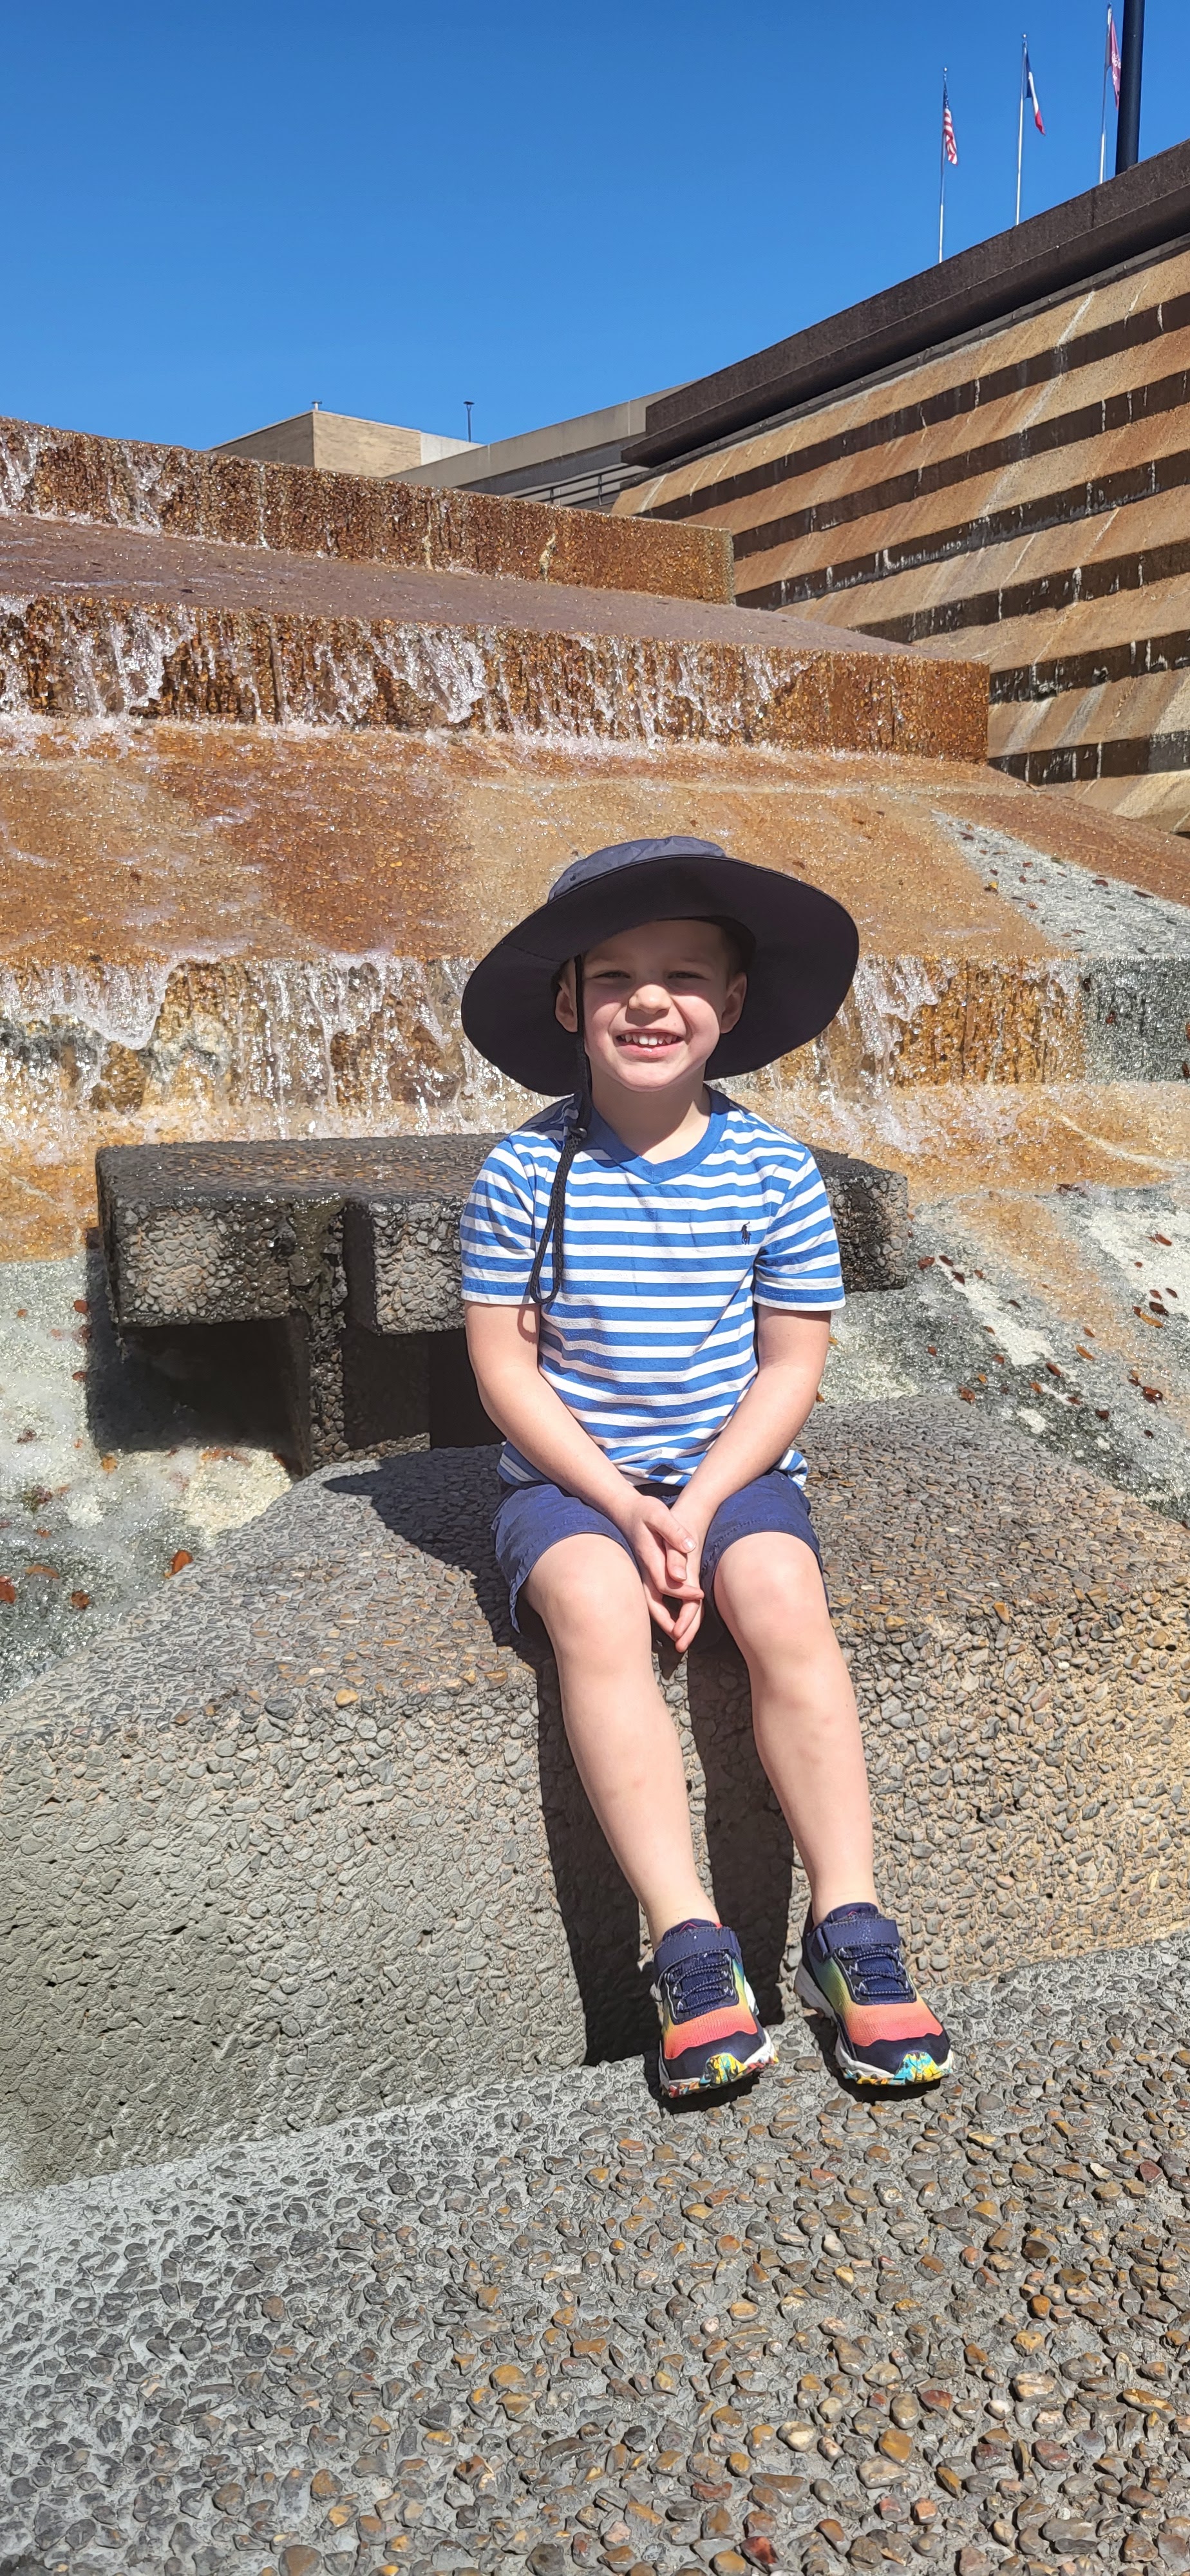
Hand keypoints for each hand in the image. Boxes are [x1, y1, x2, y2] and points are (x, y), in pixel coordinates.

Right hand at [620, 1491, 705, 1650]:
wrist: (624, 1509)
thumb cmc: (644, 1510)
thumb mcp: (659, 1514)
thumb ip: (673, 1531)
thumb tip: (689, 1548)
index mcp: (649, 1557)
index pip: (666, 1583)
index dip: (683, 1592)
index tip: (700, 1596)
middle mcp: (643, 1569)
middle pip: (653, 1602)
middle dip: (668, 1620)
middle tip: (684, 1636)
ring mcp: (642, 1572)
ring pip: (650, 1602)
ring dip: (663, 1620)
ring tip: (678, 1636)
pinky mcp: (644, 1572)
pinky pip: (651, 1596)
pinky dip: (660, 1610)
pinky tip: (670, 1617)